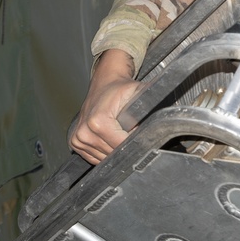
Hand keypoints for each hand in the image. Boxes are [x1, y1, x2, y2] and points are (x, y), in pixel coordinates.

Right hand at [69, 49, 140, 163]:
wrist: (104, 82)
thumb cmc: (120, 89)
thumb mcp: (138, 92)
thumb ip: (150, 104)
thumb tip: (163, 116)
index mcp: (98, 122)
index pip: (121, 146)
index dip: (134, 140)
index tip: (137, 130)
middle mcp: (84, 132)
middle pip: (113, 153)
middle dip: (125, 144)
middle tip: (129, 129)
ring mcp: (78, 139)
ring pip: (104, 158)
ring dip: (114, 148)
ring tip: (118, 131)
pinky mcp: (76, 142)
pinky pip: (95, 157)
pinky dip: (105, 150)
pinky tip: (109, 137)